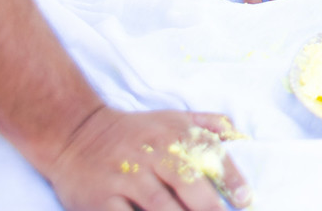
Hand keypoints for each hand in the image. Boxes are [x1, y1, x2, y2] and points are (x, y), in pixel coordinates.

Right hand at [45, 106, 250, 210]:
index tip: (246, 200)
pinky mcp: (100, 200)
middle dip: (208, 208)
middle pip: (188, 185)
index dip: (232, 181)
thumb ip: (211, 126)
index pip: (210, 157)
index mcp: (175, 135)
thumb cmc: (135, 131)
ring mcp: (125, 178)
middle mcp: (152, 154)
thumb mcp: (174, 119)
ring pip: (160, 207)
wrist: (75, 133)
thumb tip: (244, 137)